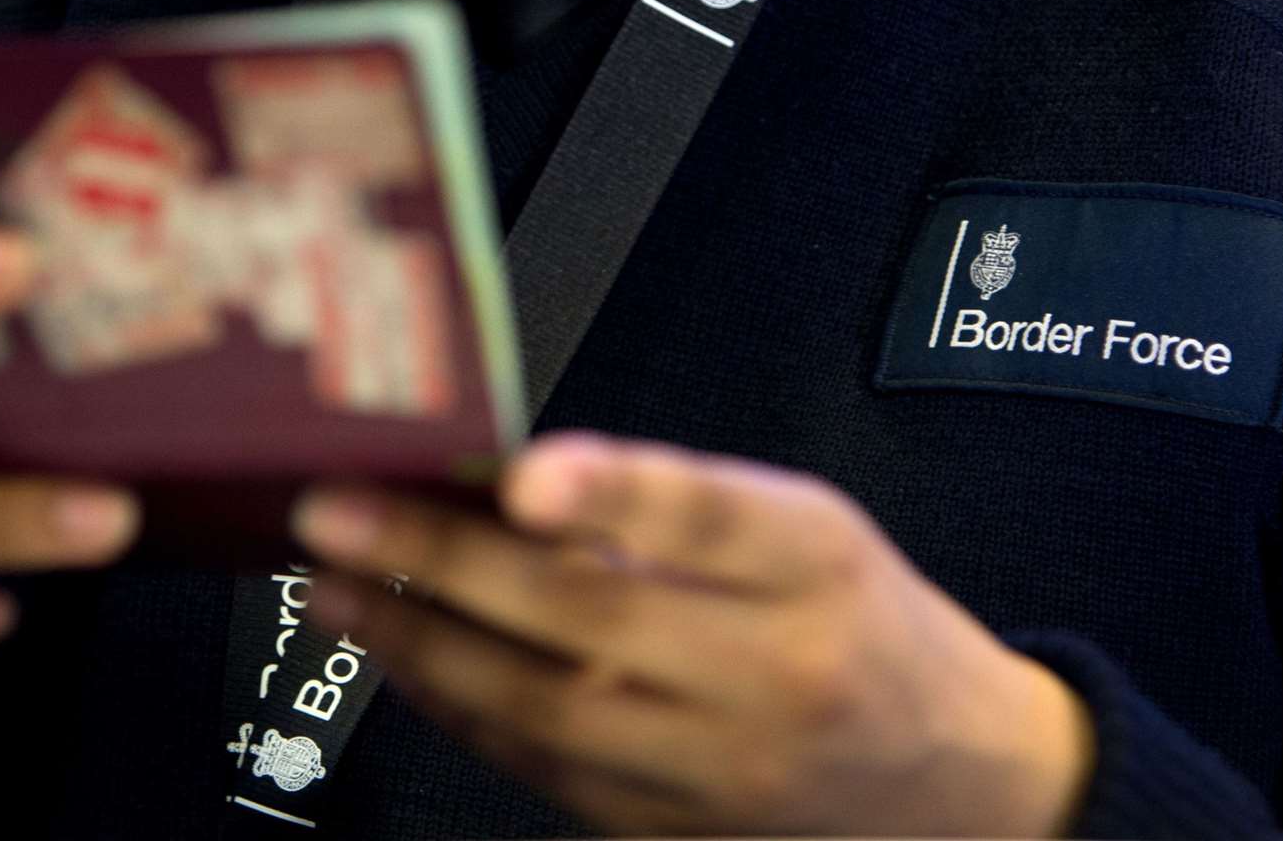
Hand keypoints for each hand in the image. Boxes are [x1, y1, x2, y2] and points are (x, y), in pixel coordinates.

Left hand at [291, 433, 1094, 836]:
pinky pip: (544, 768)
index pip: (710, 518)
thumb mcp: (806, 529)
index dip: (612, 493)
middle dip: (442, 561)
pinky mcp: (676, 830)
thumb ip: (672, 506)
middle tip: (332, 514)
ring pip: (546, 707)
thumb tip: (505, 481)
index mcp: (818, 566)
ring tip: (332, 588)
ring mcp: (723, 769)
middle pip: (594, 618)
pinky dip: (460, 708)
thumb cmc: (859, 623)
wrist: (950, 778)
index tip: (521, 476)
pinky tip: (401, 660)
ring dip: (420, 644)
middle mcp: (776, 673)